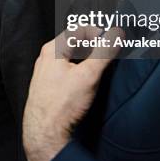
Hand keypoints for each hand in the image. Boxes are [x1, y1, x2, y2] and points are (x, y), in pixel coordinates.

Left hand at [23, 27, 122, 160]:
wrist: (45, 131)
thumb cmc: (61, 105)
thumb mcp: (88, 75)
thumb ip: (104, 52)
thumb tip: (115, 35)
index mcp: (53, 49)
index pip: (79, 29)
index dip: (98, 32)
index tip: (112, 39)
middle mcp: (47, 57)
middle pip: (74, 41)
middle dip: (94, 43)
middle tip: (110, 50)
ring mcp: (46, 71)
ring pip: (70, 55)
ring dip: (88, 56)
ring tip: (101, 64)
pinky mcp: (49, 84)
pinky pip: (66, 68)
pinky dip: (80, 67)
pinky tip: (87, 79)